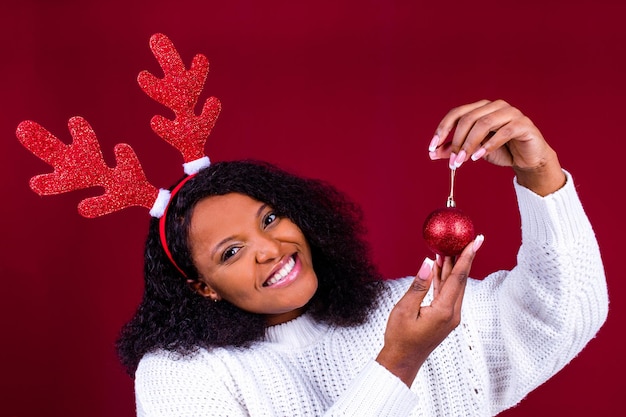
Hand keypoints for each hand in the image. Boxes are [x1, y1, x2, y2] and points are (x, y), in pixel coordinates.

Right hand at [376, 235, 483, 386]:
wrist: (402, 361)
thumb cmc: (400, 338)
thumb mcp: (404, 309)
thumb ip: (418, 285)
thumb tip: (426, 262)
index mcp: (444, 311)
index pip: (458, 278)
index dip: (467, 257)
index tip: (476, 241)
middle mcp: (452, 313)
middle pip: (460, 279)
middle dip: (463, 257)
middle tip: (467, 237)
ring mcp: (449, 316)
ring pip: (454, 285)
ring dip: (452, 266)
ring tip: (450, 246)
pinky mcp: (444, 317)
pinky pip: (447, 292)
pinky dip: (444, 278)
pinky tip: (439, 266)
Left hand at [428, 99, 565, 195]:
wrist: (528, 159)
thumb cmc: (501, 150)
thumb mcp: (473, 151)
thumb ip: (455, 149)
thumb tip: (432, 153)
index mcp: (481, 108)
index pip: (457, 113)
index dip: (443, 129)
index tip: (432, 146)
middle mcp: (495, 106)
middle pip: (468, 118)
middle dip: (457, 141)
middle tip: (452, 161)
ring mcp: (510, 113)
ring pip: (484, 123)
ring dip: (470, 144)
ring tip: (462, 161)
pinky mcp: (523, 124)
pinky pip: (504, 131)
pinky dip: (489, 144)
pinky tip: (479, 156)